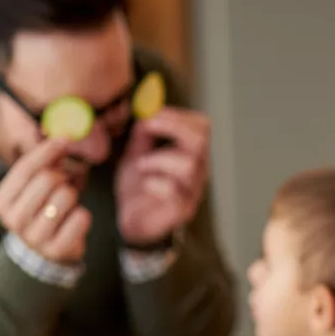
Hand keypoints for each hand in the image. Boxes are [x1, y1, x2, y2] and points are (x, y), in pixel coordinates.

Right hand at [0, 139, 91, 264]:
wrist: (42, 254)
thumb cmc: (39, 212)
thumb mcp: (32, 188)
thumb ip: (42, 165)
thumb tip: (62, 140)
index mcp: (2, 202)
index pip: (26, 168)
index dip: (48, 151)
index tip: (65, 141)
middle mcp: (14, 221)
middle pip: (48, 179)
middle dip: (62, 177)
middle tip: (63, 184)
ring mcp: (35, 237)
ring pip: (66, 196)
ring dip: (72, 196)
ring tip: (65, 206)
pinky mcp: (57, 249)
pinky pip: (82, 217)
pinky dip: (82, 215)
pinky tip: (72, 222)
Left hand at [117, 108, 209, 245]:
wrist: (132, 222)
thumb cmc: (138, 187)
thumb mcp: (136, 154)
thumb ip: (142, 135)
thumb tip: (145, 114)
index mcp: (191, 153)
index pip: (202, 127)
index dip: (178, 115)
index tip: (152, 114)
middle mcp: (198, 170)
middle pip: (200, 140)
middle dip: (172, 127)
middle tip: (148, 126)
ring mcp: (191, 191)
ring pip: (187, 165)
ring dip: (159, 159)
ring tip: (141, 164)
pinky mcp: (181, 210)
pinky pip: (174, 191)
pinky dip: (156, 183)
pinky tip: (146, 184)